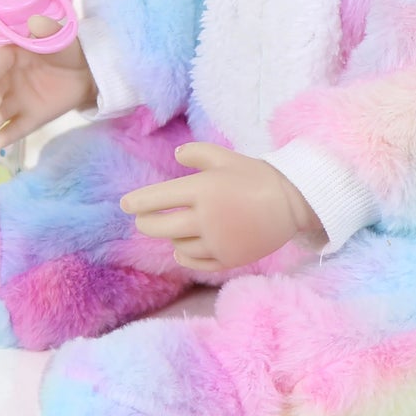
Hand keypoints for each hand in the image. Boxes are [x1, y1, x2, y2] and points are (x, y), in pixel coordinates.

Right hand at [0, 14, 95, 148]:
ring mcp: (17, 101)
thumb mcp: (59, 37)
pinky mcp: (30, 117)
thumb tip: (35, 21)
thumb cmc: (66, 50)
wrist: (87, 71)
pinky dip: (7, 136)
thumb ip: (47, 29)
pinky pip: (15, 128)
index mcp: (10, 57)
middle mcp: (8, 80)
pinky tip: (1, 142)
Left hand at [120, 143, 324, 272]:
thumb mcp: (227, 157)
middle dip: (146, 222)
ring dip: (172, 237)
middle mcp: (205, 217)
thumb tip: (176, 154)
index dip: (137, 202)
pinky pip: (194, 263)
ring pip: (177, 245)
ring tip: (179, 228)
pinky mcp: (226, 258)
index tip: (125, 205)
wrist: (291, 203)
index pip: (158, 198)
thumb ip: (198, 153)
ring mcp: (215, 241)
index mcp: (202, 189)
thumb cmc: (257, 176)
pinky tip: (183, 249)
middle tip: (143, 219)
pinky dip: (185, 256)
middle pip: (159, 227)